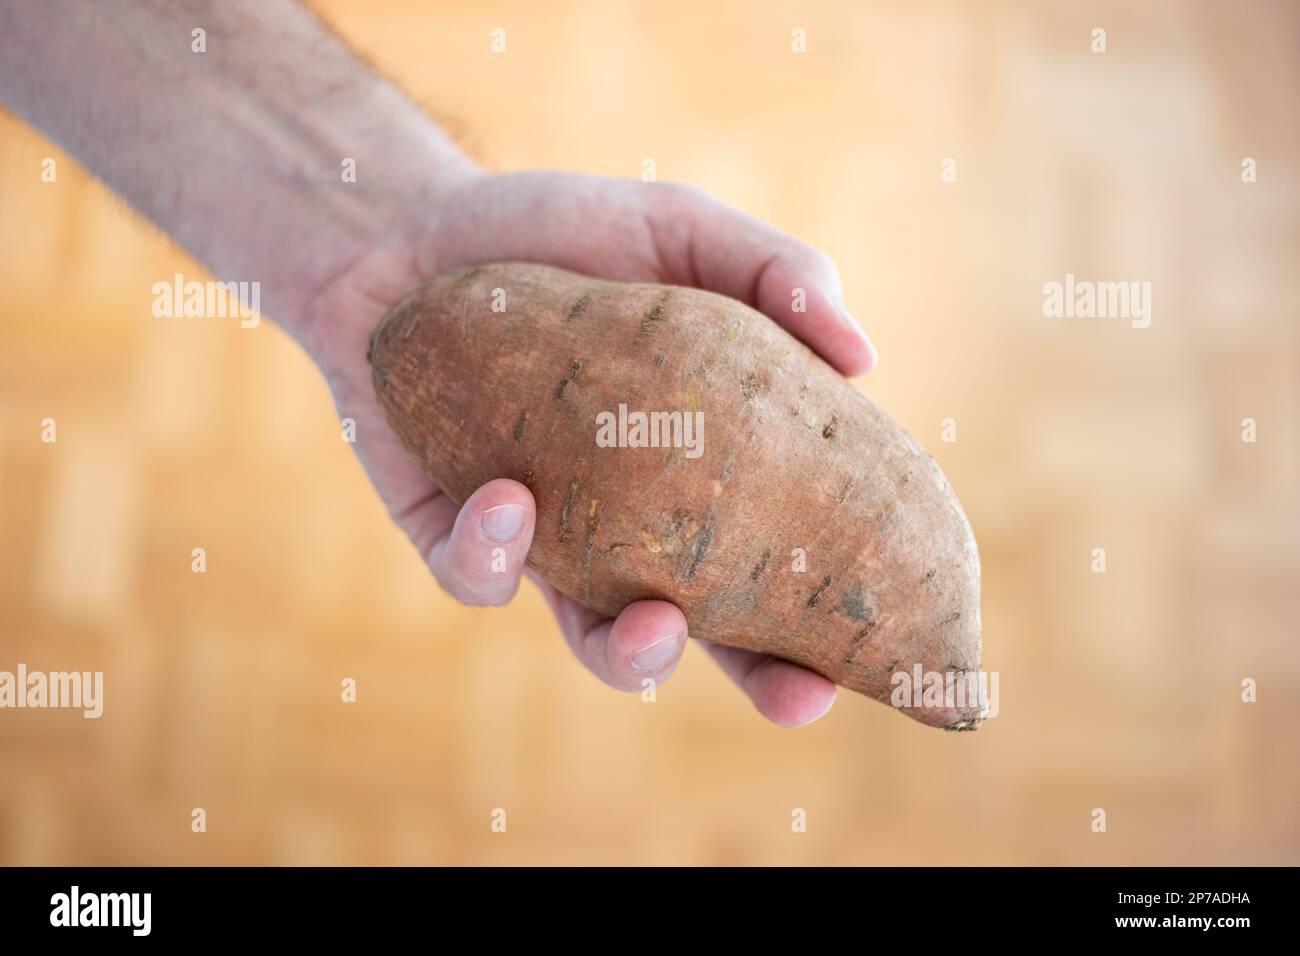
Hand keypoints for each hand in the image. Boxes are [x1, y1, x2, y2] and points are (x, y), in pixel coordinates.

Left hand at [304, 171, 876, 726]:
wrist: (409, 231)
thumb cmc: (561, 231)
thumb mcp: (678, 227)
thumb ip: (775, 272)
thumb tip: (866, 357)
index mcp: (704, 465)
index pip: (785, 552)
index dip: (835, 609)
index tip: (893, 649)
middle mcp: (635, 522)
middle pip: (716, 626)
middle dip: (757, 678)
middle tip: (796, 695)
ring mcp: (548, 540)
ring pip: (596, 636)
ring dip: (631, 652)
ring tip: (655, 622)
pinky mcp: (454, 535)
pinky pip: (478, 577)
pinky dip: (496, 553)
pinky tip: (509, 496)